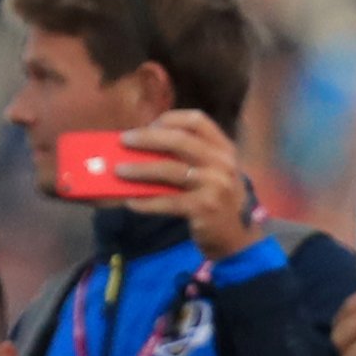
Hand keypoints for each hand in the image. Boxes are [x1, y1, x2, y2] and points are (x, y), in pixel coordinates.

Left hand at [114, 110, 261, 258]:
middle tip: (124, 140)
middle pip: (180, 140)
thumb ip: (190, 158)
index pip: (198, 120)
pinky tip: (131, 202)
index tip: (150, 124)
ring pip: (170, 170)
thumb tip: (143, 149)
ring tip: (119, 170)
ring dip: (140, 169)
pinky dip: (146, 201)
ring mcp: (215, 185)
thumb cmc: (217, 200)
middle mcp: (222, 163)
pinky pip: (167, 201)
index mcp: (224, 149)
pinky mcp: (204, 208)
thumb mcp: (214, 172)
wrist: (236, 236)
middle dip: (148, 138)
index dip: (171, 119)